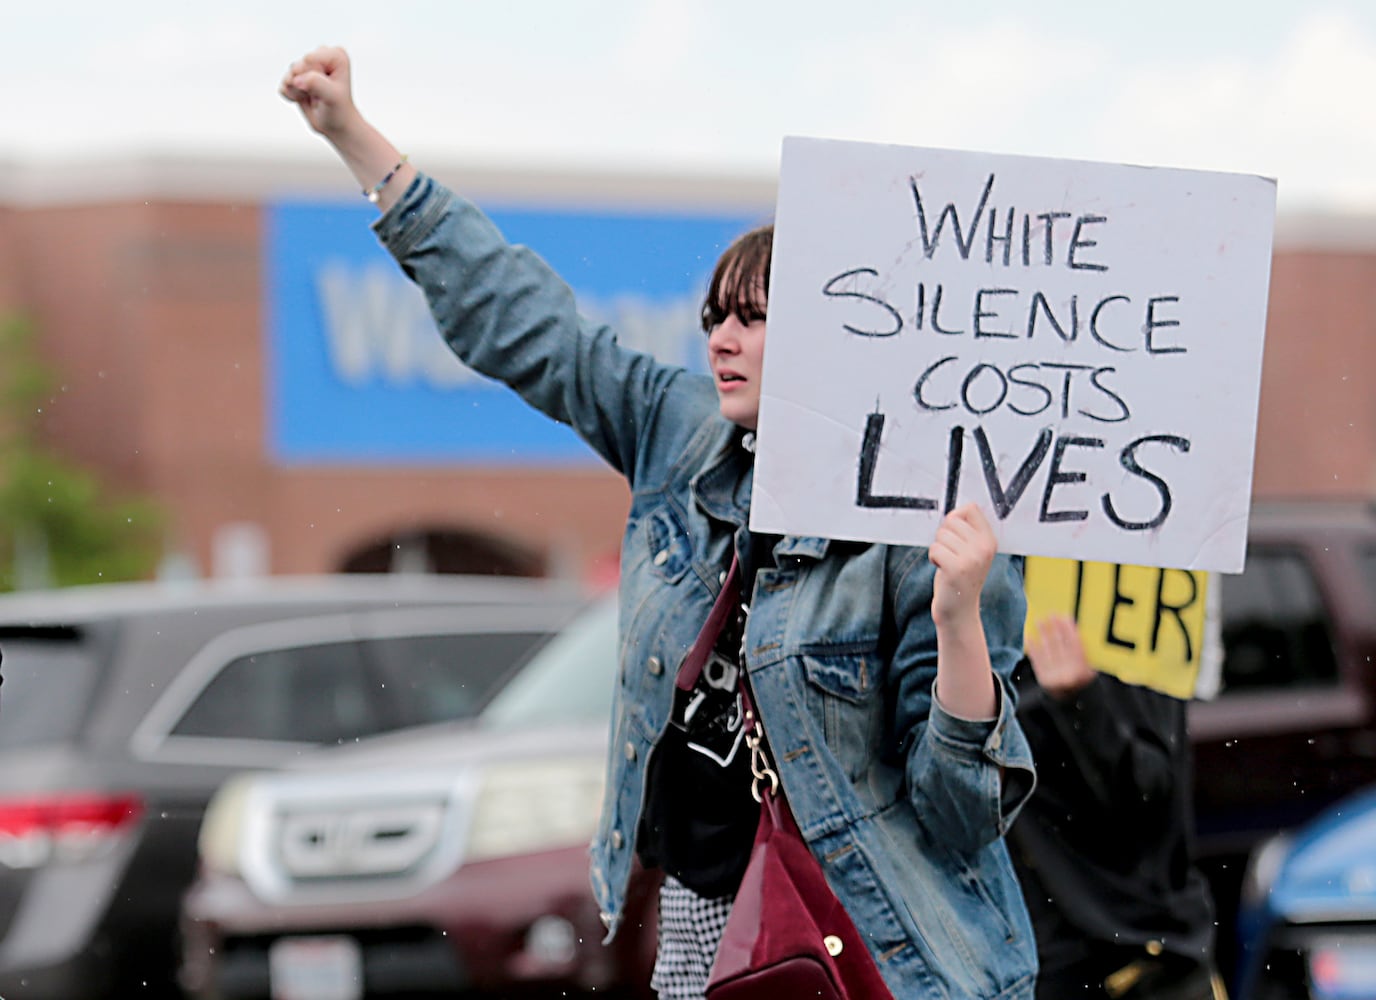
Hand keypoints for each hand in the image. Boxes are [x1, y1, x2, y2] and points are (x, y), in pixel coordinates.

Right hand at [279, 46, 362, 139]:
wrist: (337, 125)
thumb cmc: (340, 109)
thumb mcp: (333, 96)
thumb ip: (316, 83)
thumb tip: (296, 79)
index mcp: (335, 55)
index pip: (309, 60)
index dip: (313, 77)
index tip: (328, 87)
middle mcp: (320, 56)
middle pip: (297, 67)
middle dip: (304, 84)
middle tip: (319, 94)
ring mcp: (306, 66)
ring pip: (288, 76)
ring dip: (298, 91)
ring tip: (313, 97)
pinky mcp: (295, 78)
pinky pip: (283, 86)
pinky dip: (291, 96)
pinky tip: (305, 99)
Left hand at [928, 504, 995, 628]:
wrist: (959, 610)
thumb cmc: (960, 576)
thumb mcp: (972, 552)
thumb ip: (967, 531)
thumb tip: (953, 511)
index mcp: (990, 540)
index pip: (971, 508)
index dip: (956, 518)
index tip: (956, 535)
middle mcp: (984, 548)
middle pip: (952, 520)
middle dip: (944, 536)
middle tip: (951, 554)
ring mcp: (972, 558)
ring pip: (941, 535)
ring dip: (938, 549)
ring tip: (948, 564)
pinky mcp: (956, 568)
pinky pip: (934, 549)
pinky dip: (933, 558)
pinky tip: (942, 570)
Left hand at [1026, 614, 1096, 699]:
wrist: (1071, 701)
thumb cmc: (1081, 680)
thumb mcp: (1089, 669)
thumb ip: (1082, 652)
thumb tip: (1072, 627)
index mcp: (1082, 669)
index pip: (1075, 644)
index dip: (1069, 629)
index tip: (1064, 616)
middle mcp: (1068, 672)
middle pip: (1060, 645)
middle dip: (1055, 628)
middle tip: (1050, 614)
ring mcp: (1055, 675)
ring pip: (1048, 650)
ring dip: (1043, 634)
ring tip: (1039, 621)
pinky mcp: (1043, 678)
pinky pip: (1037, 660)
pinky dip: (1033, 648)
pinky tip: (1029, 637)